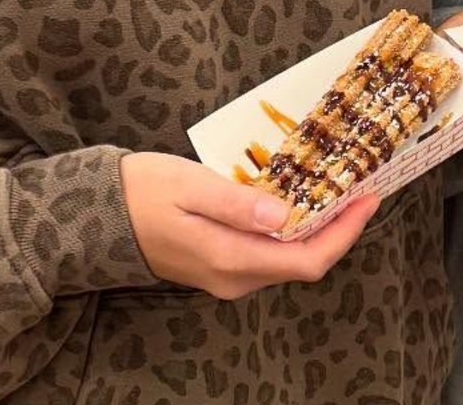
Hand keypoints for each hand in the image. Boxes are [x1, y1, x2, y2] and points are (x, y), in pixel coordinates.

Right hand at [119, 152, 378, 300]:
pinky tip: (299, 200)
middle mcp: (234, 278)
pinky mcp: (218, 264)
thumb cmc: (140, 192)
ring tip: (338, 188)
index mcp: (230, 259)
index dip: (345, 233)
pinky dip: (292, 230)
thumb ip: (238, 203)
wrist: (93, 217)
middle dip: (338, 227)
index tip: (369, 198)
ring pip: (287, 259)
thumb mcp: (189, 185)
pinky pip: (268, 253)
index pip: (307, 260)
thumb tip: (286, 216)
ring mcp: (226, 276)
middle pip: (303, 262)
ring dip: (317, 228)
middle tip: (360, 185)